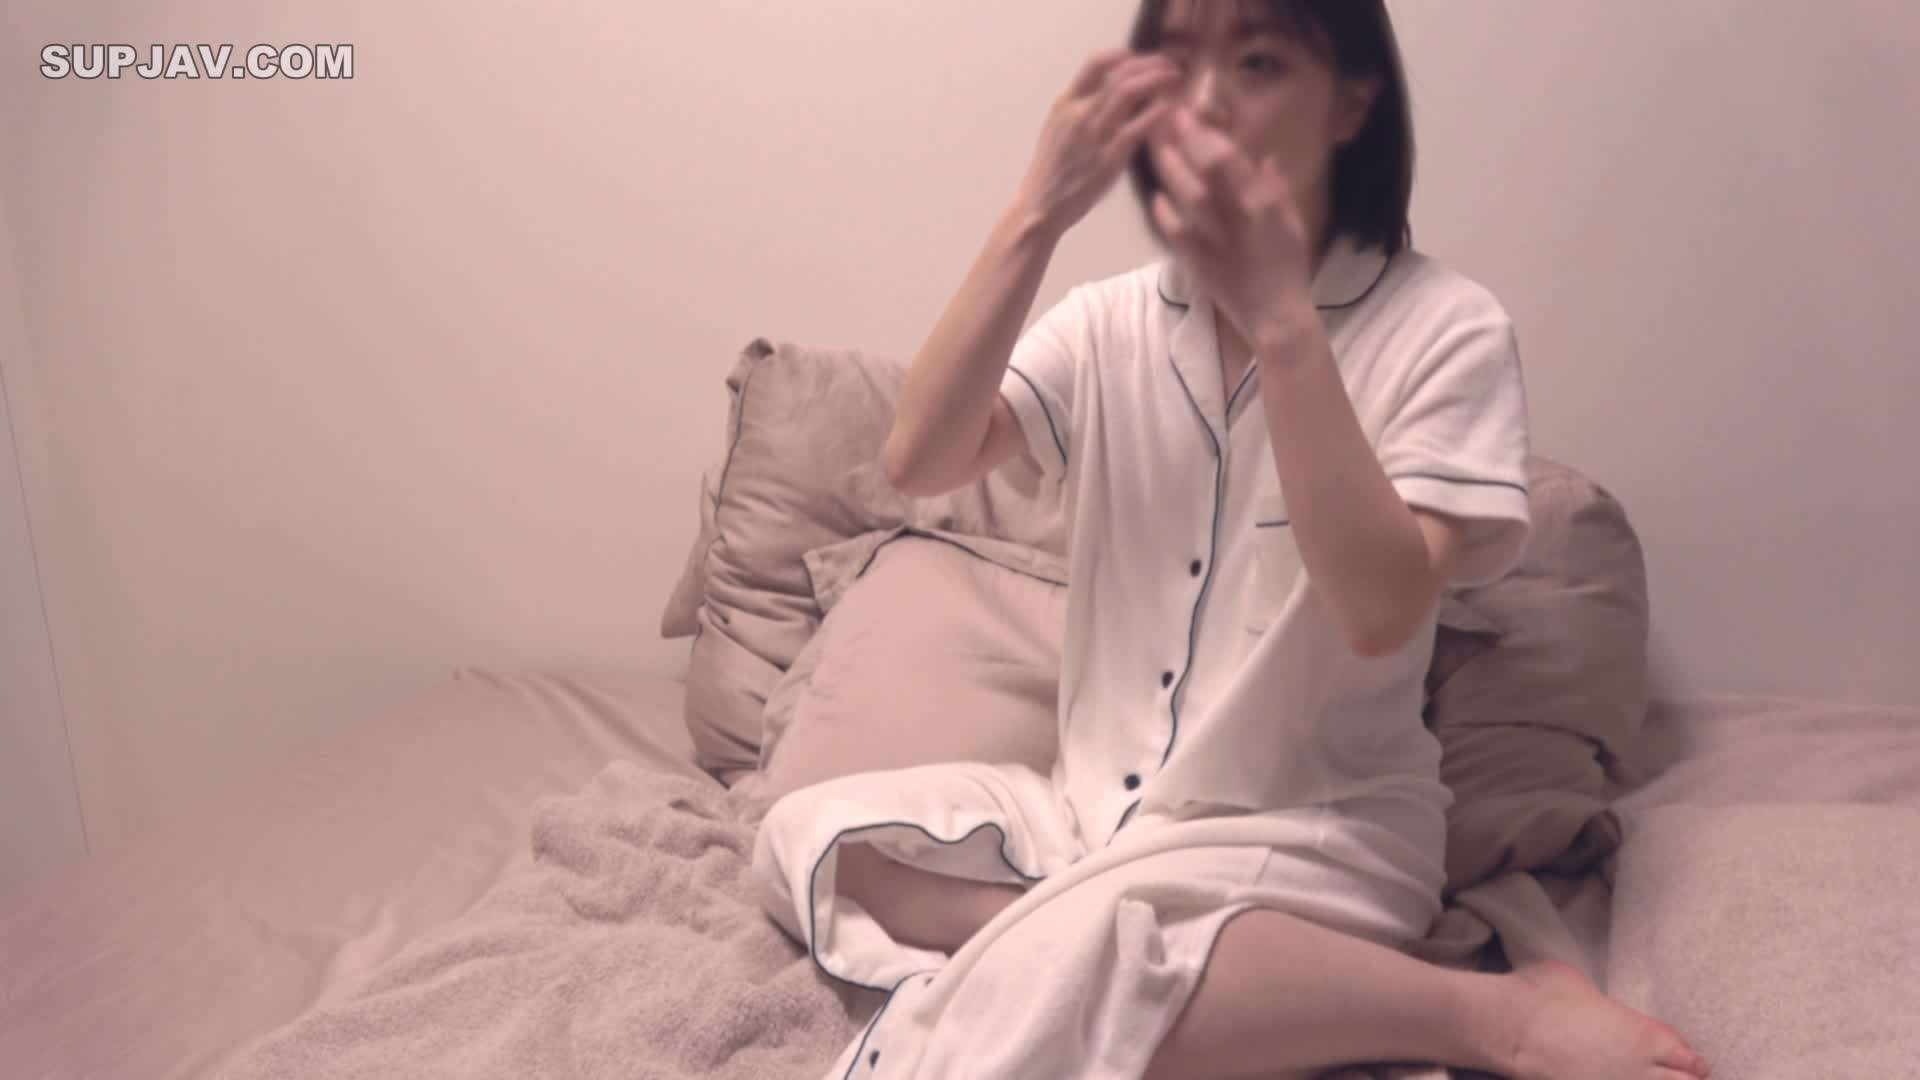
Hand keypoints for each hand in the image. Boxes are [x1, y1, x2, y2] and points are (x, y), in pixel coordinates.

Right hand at [1015, 48, 1182, 239]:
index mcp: (1064, 104)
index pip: (1094, 63)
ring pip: (1127, 91)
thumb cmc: (1053, 171)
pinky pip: (1136, 128)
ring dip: (1156, 79)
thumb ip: (1080, 109)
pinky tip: (1170, 108)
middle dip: (1149, 63)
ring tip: (1175, 79)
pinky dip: (1156, 112)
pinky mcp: (1108, 160)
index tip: (1141, 58)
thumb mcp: (1058, 130)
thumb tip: (1108, 92)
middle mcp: (1078, 114)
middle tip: (1170, 65)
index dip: (1122, 55)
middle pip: (1118, 72)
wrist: (1040, 207)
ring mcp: (1093, 136)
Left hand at [1149, 106, 1316, 342]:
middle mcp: (1240, 216)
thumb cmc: (1288, 269)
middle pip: (1207, 170)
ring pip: (1190, 196)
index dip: (1207, 133)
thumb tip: (1264, 158)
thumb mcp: (1292, 224)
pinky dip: (1166, 215)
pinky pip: (1178, 235)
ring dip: (1172, 170)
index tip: (1190, 113)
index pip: (1231, 159)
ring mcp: (1218, 239)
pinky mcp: (1200, 263)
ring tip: (1158, 148)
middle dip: (1185, 141)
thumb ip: (1277, 190)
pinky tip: (1156, 198)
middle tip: (1164, 117)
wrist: (1276, 318)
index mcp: (1264, 204)